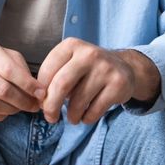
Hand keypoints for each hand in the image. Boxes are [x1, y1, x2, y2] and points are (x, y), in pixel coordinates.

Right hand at [0, 41, 45, 121]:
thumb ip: (21, 68)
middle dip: (23, 101)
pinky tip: (4, 111)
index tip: (40, 93)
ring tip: (19, 108)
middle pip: (2, 90)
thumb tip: (38, 90)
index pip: (10, 70)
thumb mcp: (2, 53)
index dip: (28, 85)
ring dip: (12, 110)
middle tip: (33, 106)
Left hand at [36, 38, 158, 125]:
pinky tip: (85, 117)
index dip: (41, 91)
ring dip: (71, 115)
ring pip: (78, 101)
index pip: (47, 70)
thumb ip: (53, 77)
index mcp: (71, 45)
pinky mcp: (118, 84)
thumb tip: (41, 101)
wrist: (123, 67)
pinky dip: (86, 118)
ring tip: (71, 118)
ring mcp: (105, 68)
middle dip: (51, 106)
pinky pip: (95, 110)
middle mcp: (89, 53)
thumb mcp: (69, 63)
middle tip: (50, 117)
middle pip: (61, 85)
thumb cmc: (87, 68)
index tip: (41, 102)